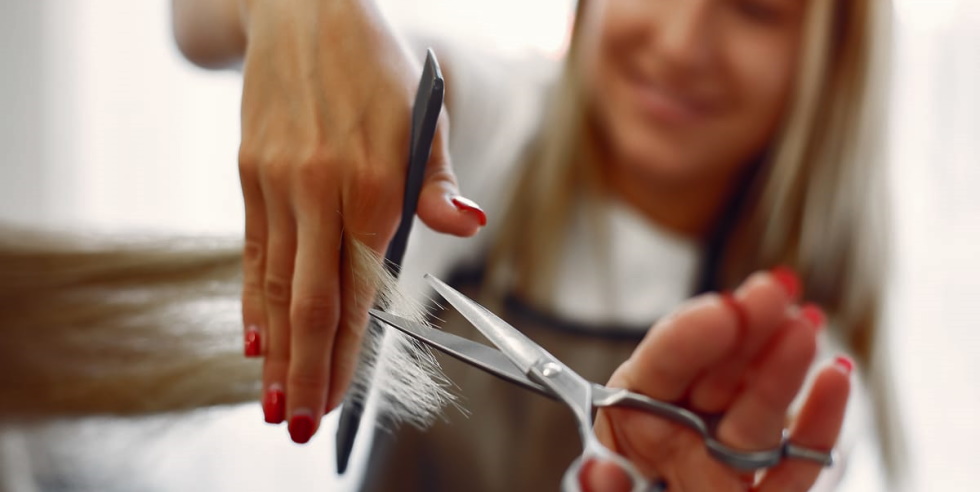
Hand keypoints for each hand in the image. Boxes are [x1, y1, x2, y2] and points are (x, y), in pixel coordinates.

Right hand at [235, 0, 484, 442]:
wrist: (302, 13)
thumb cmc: (375, 68)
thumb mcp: (424, 115)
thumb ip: (438, 182)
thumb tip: (467, 223)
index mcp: (373, 184)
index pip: (356, 290)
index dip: (345, 352)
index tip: (339, 399)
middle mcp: (319, 190)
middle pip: (307, 301)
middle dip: (304, 370)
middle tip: (299, 422)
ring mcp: (277, 184)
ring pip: (273, 283)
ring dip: (273, 349)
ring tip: (272, 399)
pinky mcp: (250, 174)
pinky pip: (252, 249)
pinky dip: (251, 298)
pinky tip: (252, 337)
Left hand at [584, 270, 851, 490]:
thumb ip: (600, 490)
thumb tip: (599, 472)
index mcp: (628, 426)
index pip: (660, 369)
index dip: (690, 336)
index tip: (723, 310)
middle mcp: (679, 439)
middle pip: (715, 376)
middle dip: (745, 330)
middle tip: (775, 290)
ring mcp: (723, 467)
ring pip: (758, 413)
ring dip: (783, 369)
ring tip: (807, 326)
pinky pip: (794, 467)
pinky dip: (819, 428)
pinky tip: (835, 384)